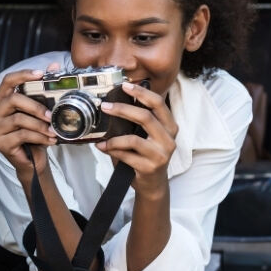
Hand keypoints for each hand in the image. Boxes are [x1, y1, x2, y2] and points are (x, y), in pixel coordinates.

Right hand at [0, 66, 58, 177]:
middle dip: (35, 106)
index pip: (7, 81)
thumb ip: (43, 90)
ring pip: (19, 119)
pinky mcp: (0, 143)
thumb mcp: (38, 113)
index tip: (41, 74)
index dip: (23, 75)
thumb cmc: (33, 136)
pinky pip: (22, 135)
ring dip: (40, 125)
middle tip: (51, 114)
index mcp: (0, 103)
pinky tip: (50, 140)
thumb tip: (54, 66)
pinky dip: (39, 137)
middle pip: (12, 99)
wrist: (32, 163)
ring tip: (53, 130)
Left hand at [95, 80, 178, 198]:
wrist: (152, 184)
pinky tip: (102, 148)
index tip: (125, 86)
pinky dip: (111, 150)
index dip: (142, 93)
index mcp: (169, 126)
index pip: (158, 104)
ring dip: (113, 137)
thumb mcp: (148, 136)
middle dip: (122, 109)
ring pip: (134, 139)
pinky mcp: (149, 167)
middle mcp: (168, 139)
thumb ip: (140, 121)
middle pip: (145, 117)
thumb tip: (116, 102)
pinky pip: (126, 155)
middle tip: (105, 106)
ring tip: (101, 137)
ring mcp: (160, 154)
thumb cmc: (146, 155)